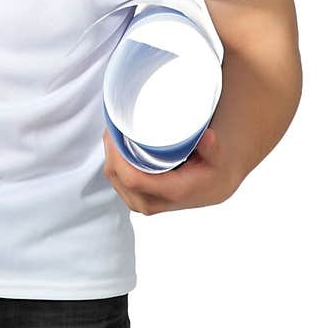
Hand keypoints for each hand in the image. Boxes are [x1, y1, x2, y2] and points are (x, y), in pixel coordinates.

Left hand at [102, 125, 241, 215]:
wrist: (211, 189)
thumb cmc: (211, 172)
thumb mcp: (217, 159)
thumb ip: (212, 148)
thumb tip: (208, 135)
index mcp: (169, 192)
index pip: (133, 179)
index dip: (118, 156)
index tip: (116, 133)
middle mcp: (151, 202)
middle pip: (117, 175)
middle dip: (111, 149)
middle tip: (114, 124)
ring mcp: (141, 203)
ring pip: (113, 177)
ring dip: (110, 154)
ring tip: (114, 131)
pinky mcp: (135, 200)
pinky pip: (115, 180)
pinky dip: (113, 161)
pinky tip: (116, 145)